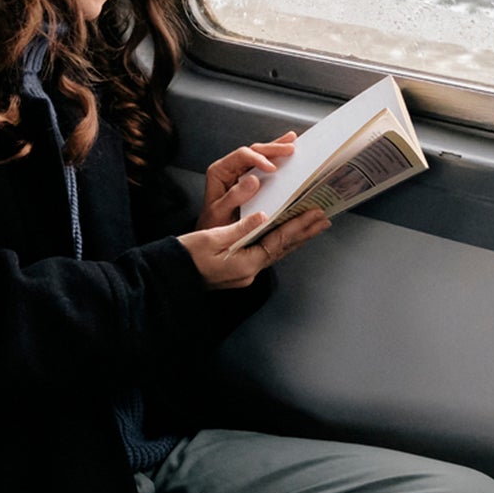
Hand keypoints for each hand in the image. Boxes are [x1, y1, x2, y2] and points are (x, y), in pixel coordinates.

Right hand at [178, 208, 330, 289]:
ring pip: (276, 252)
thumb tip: (263, 216)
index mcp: (245, 263)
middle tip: (324, 219)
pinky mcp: (238, 270)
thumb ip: (239, 228)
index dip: (298, 226)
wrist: (170, 278)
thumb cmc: (185, 257)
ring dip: (294, 237)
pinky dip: (278, 242)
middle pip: (283, 248)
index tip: (315, 214)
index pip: (279, 241)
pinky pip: (265, 253)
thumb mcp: (211, 238)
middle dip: (304, 232)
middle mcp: (249, 271)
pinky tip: (284, 235)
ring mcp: (244, 273)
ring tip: (312, 226)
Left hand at [195, 132, 298, 231]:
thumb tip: (253, 180)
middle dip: (273, 148)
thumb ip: (234, 197)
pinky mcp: (249, 178)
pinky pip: (264, 164)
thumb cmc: (214, 224)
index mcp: (219, 171)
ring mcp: (240, 172)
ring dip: (277, 147)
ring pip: (260, 154)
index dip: (258, 159)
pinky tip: (287, 151)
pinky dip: (276, 157)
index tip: (272, 168)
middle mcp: (229, 168)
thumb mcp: (220, 213)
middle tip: (290, 148)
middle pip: (253, 151)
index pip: (241, 156)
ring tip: (292, 141)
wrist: (213, 236)